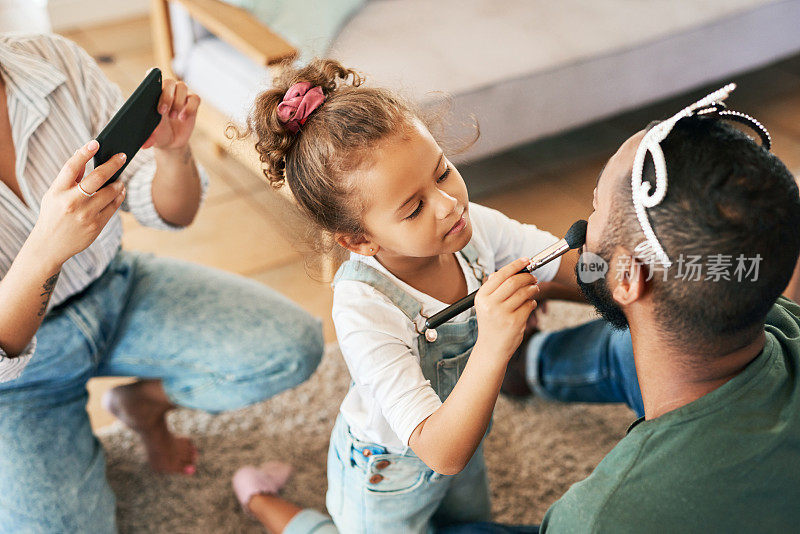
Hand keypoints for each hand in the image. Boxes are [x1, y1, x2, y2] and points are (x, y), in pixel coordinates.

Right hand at [29, 140, 126, 266]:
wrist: (49, 245)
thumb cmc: (52, 215)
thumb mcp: (53, 195)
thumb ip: (69, 178)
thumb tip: (82, 155)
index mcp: (57, 192)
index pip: (71, 167)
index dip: (84, 153)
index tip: (95, 143)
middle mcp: (71, 202)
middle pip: (97, 178)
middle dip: (113, 165)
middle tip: (122, 156)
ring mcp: (85, 215)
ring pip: (110, 193)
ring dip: (118, 184)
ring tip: (120, 180)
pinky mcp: (96, 226)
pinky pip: (113, 207)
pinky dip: (119, 197)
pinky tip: (120, 192)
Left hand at [142, 78, 200, 150]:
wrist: (171, 142)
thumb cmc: (158, 134)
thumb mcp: (151, 136)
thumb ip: (148, 137)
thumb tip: (145, 145)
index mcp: (152, 93)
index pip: (152, 75)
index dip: (152, 76)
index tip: (152, 88)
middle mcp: (167, 91)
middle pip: (168, 82)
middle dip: (166, 96)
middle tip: (162, 111)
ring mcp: (181, 96)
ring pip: (182, 87)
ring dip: (178, 102)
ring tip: (174, 117)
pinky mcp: (192, 103)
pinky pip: (195, 98)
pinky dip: (190, 108)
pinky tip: (183, 118)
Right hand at [473, 258, 539, 360]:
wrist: (492, 348)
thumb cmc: (491, 323)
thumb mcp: (487, 304)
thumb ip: (495, 287)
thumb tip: (510, 270)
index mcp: (481, 297)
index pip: (500, 275)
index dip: (516, 265)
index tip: (526, 260)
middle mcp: (490, 304)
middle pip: (514, 282)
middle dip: (527, 277)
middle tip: (533, 278)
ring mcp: (502, 314)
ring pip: (524, 293)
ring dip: (533, 289)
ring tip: (534, 290)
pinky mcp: (515, 322)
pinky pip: (529, 305)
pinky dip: (533, 302)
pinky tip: (530, 305)